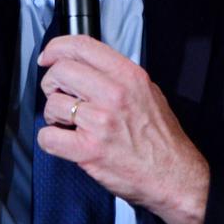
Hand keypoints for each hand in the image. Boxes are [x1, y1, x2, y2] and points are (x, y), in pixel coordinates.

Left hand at [38, 34, 209, 223]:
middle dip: (52, 83)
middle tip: (58, 94)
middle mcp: (114, 94)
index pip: (82, 46)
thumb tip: (87, 65)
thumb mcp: (149, 92)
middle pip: (60, 71)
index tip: (48, 56)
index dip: (57, 48)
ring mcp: (100, 122)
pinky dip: (49, 140)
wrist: (175, 177)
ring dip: (53, 115)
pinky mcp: (88, 150)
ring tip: (67, 123)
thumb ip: (118, 75)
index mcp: (128, 76)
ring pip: (52, 103)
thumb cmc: (162, 138)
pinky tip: (63, 141)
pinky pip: (48, 137)